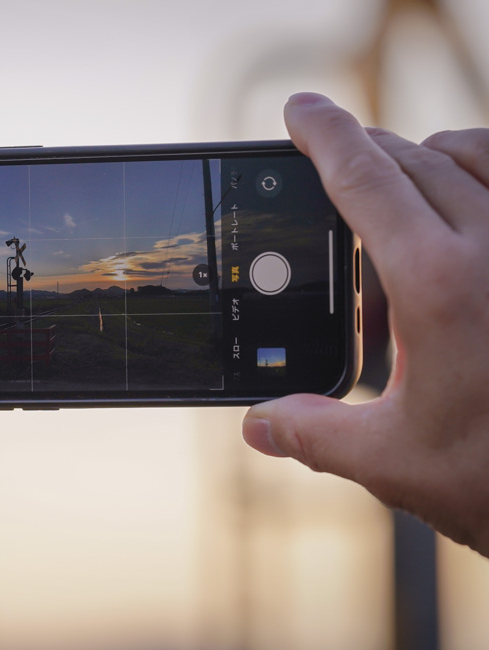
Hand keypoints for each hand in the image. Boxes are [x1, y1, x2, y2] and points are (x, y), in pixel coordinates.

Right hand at [242, 92, 488, 555]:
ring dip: (418, 162)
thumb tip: (260, 424)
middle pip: (409, 160)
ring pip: (468, 156)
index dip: (324, 136)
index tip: (298, 110)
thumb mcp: (395, 462)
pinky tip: (462, 203)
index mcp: (439, 285)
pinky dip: (477, 167)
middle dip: (359, 155)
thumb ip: (313, 434)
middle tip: (326, 178)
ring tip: (389, 201)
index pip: (365, 179)